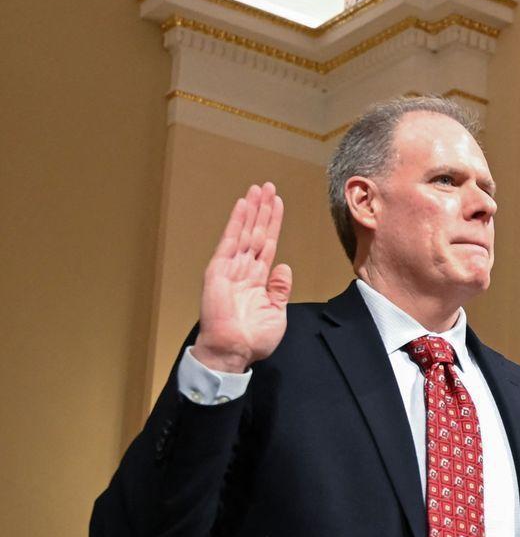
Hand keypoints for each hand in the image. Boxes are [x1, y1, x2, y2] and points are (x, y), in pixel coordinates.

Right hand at [191, 183, 292, 373]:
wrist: (234, 350)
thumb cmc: (253, 338)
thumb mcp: (276, 312)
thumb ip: (279, 289)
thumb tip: (284, 268)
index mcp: (257, 279)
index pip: (268, 245)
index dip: (273, 224)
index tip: (278, 204)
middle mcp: (244, 269)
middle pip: (256, 232)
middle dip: (262, 210)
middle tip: (268, 186)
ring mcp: (231, 268)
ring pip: (244, 232)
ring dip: (252, 210)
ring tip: (258, 189)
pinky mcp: (219, 270)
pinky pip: (230, 241)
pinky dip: (236, 223)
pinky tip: (242, 206)